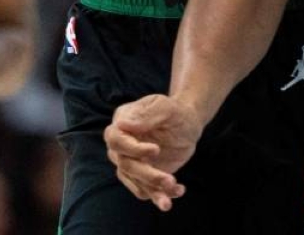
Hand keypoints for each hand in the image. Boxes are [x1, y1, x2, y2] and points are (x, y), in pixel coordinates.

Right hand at [104, 95, 201, 210]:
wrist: (187, 124)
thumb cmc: (174, 111)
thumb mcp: (163, 107)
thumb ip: (145, 116)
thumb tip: (121, 124)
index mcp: (122, 122)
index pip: (116, 140)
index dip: (132, 149)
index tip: (156, 150)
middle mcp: (122, 145)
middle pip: (125, 165)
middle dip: (147, 175)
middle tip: (170, 179)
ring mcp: (131, 162)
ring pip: (135, 182)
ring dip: (154, 190)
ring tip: (173, 191)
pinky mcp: (143, 176)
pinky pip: (146, 190)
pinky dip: (161, 195)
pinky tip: (179, 190)